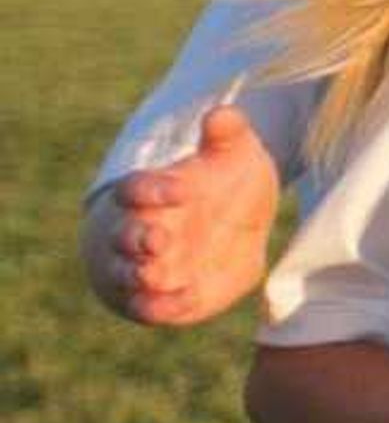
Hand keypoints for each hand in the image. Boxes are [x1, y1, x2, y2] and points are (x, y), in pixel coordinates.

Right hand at [88, 104, 281, 326]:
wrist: (223, 230)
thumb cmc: (219, 186)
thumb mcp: (232, 156)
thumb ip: (227, 136)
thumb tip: (221, 114)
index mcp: (149, 192)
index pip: (135, 188)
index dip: (153, 189)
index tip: (183, 189)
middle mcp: (136, 231)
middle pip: (122, 234)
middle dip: (135, 238)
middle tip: (156, 239)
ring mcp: (141, 267)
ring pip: (124, 273)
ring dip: (137, 276)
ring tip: (155, 275)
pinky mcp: (156, 298)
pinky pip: (148, 307)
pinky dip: (159, 307)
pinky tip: (182, 303)